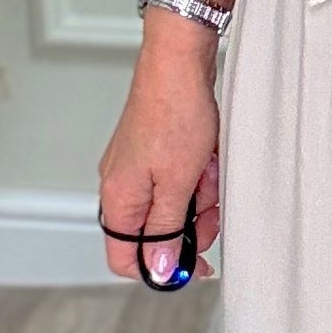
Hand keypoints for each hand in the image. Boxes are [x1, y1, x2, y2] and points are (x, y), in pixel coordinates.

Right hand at [97, 29, 222, 283]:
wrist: (179, 62)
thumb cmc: (175, 113)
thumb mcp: (177, 183)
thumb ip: (165, 230)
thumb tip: (158, 270)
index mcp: (118, 200)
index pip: (125, 258)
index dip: (161, 269)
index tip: (197, 265)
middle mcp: (122, 186)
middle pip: (156, 232)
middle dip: (191, 224)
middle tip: (213, 208)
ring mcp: (138, 168)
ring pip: (175, 205)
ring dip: (200, 195)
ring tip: (211, 170)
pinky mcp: (156, 152)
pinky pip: (182, 179)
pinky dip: (200, 174)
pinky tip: (209, 157)